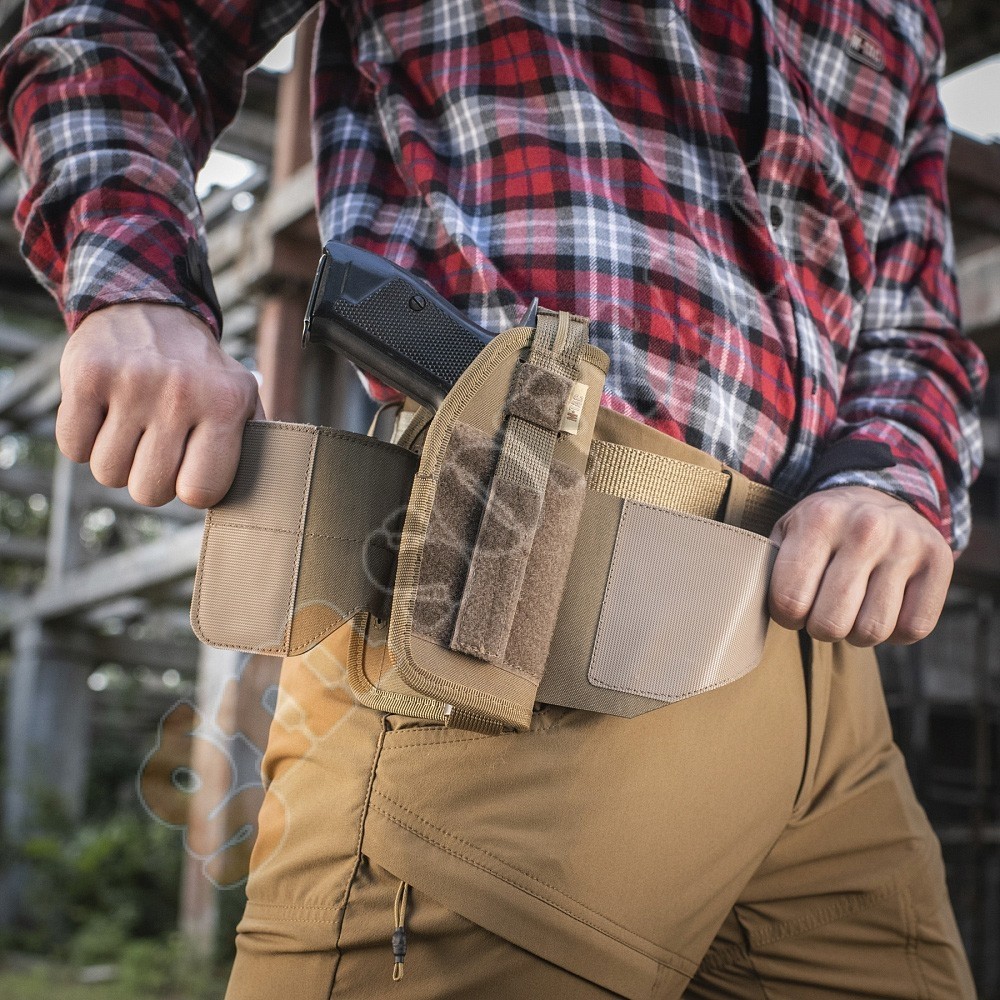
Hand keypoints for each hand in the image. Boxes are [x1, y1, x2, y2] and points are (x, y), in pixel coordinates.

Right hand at [56, 303, 263, 507]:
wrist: (149, 307)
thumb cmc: (201, 372)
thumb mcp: (242, 398)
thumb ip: (253, 446)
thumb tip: (260, 496)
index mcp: (225, 405)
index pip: (200, 491)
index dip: (190, 490)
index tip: (190, 470)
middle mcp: (181, 392)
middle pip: (148, 490)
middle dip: (150, 480)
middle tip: (158, 447)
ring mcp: (131, 382)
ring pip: (107, 473)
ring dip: (116, 460)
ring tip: (133, 427)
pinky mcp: (87, 375)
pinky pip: (72, 448)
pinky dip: (83, 441)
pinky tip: (104, 415)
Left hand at [768, 485, 953, 645]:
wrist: (880, 496)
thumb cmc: (824, 527)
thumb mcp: (789, 531)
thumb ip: (771, 566)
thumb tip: (751, 607)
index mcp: (819, 519)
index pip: (790, 600)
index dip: (787, 616)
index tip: (792, 607)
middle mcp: (866, 528)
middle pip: (831, 623)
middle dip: (820, 629)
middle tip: (822, 612)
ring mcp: (906, 544)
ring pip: (872, 631)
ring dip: (856, 633)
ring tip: (852, 609)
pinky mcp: (939, 561)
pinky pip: (913, 629)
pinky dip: (895, 632)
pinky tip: (884, 607)